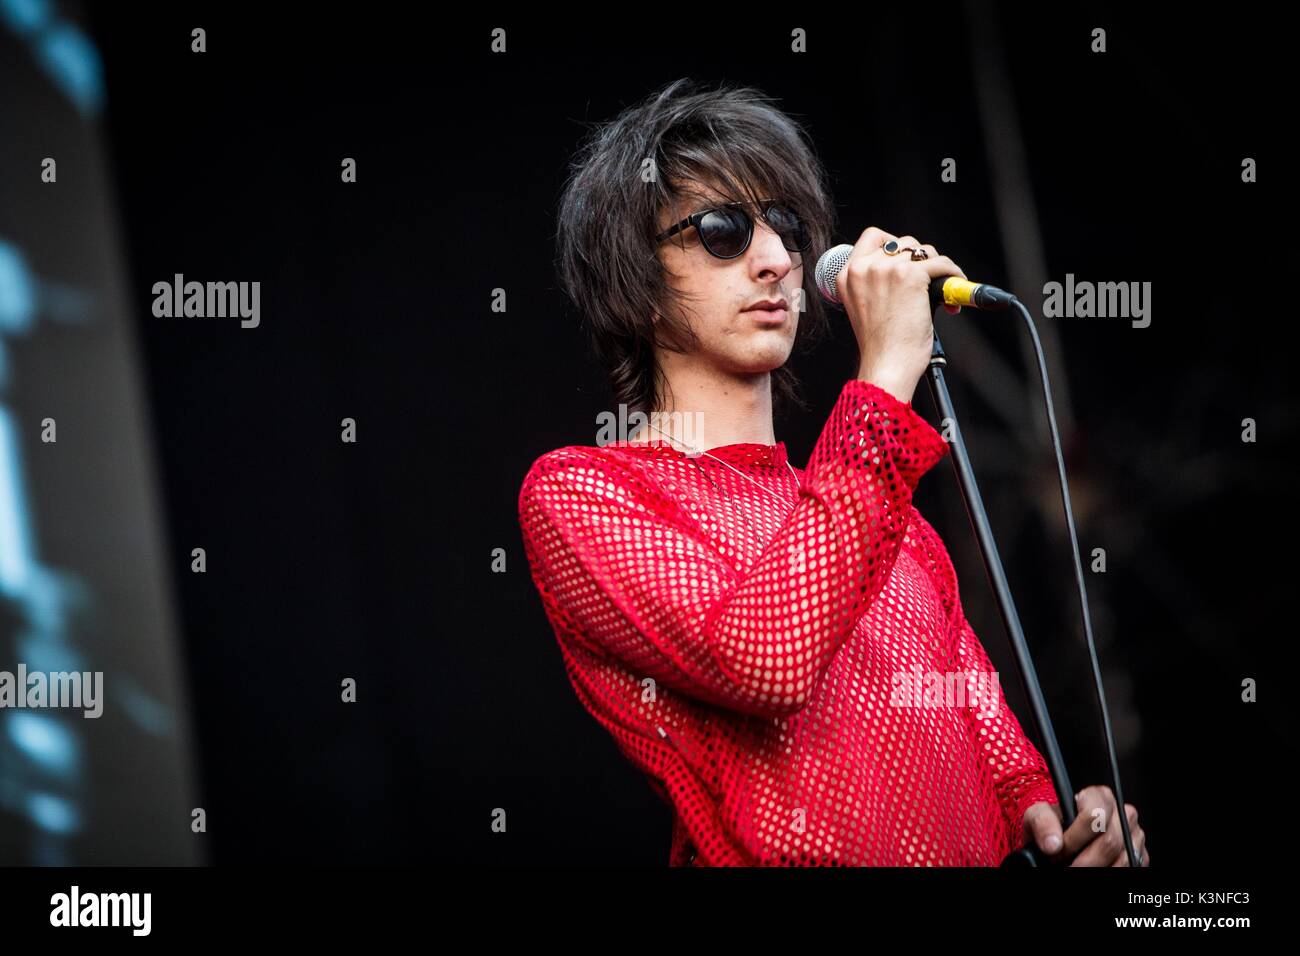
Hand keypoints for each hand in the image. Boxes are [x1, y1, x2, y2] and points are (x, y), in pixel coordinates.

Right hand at [839, 226, 966, 401]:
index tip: (906, 260)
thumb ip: (876, 283)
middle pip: (903, 243)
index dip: (893, 244)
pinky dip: (953, 273)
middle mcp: (863, 268)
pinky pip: (941, 263)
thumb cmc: (880, 347)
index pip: (872, 237)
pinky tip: (956, 285)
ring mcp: (886, 270)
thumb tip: (912, 267)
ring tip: (941, 292)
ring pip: (924, 251)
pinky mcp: (910, 276)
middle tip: (928, 285)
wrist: (886, 365)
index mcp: (847, 275)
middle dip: (920, 261)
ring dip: (937, 268)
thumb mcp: (866, 307)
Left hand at [1022, 785, 1148, 865]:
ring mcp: (1134, 834)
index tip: (1058, 850)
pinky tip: (1094, 869)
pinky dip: (1109, 872)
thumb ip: (1042, 823)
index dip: (1074, 838)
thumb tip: (1053, 843)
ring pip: (1121, 859)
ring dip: (1096, 868)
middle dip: (1084, 860)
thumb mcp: (1038, 816)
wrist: (1062, 836)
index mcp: (1100, 796)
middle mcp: (1122, 813)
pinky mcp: (1139, 854)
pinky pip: (1129, 868)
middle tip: (1067, 866)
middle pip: (1109, 841)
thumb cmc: (1053, 823)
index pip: (1094, 816)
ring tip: (1076, 866)